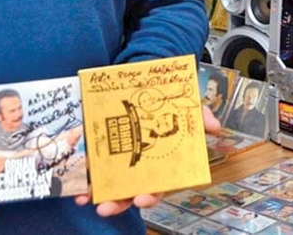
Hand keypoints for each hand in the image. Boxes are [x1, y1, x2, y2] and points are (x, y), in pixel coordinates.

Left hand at [74, 105, 222, 216]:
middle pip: (131, 192)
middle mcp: (141, 167)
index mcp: (162, 164)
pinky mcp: (103, 153)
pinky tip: (77, 189)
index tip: (142, 199)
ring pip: (111, 186)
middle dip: (119, 203)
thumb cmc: (169, 104)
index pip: (158, 186)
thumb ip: (199, 116)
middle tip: (107, 208)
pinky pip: (93, 170)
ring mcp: (121, 162)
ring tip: (88, 200)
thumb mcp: (187, 107)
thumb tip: (214, 126)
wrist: (145, 85)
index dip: (151, 196)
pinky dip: (85, 181)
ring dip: (100, 196)